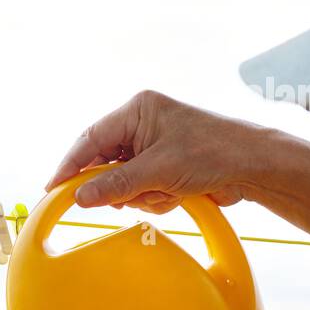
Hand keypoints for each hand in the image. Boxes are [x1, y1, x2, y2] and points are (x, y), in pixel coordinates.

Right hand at [45, 90, 266, 212]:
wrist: (255, 167)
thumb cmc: (213, 153)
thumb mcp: (158, 170)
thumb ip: (116, 184)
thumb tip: (79, 197)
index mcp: (137, 110)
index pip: (90, 139)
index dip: (71, 165)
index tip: (54, 189)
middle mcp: (142, 125)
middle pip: (105, 163)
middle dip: (118, 185)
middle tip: (125, 199)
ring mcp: (153, 146)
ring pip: (123, 181)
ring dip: (141, 195)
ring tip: (166, 193)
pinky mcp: (164, 166)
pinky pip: (141, 189)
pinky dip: (154, 198)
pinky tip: (177, 196)